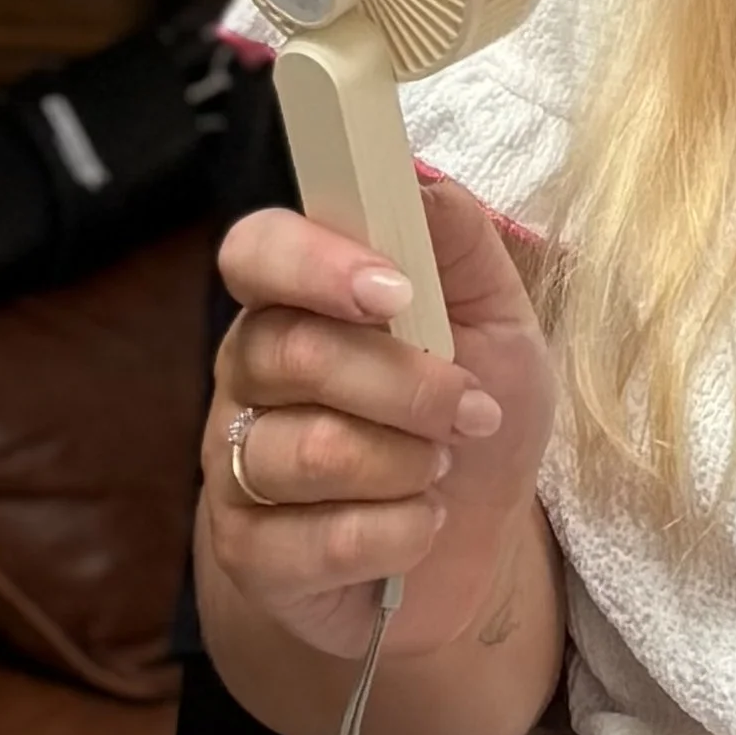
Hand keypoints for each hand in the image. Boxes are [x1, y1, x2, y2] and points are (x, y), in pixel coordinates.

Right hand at [202, 173, 556, 664]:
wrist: (473, 547)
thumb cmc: (474, 415)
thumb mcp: (497, 320)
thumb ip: (456, 243)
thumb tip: (418, 179)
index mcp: (297, 298)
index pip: (257, 252)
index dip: (315, 264)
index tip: (394, 293)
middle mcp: (250, 374)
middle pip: (292, 353)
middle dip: (404, 386)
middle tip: (472, 411)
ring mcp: (238, 465)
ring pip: (308, 452)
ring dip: (406, 464)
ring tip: (441, 468)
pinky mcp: (250, 555)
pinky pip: (317, 542)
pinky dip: (397, 534)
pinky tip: (421, 525)